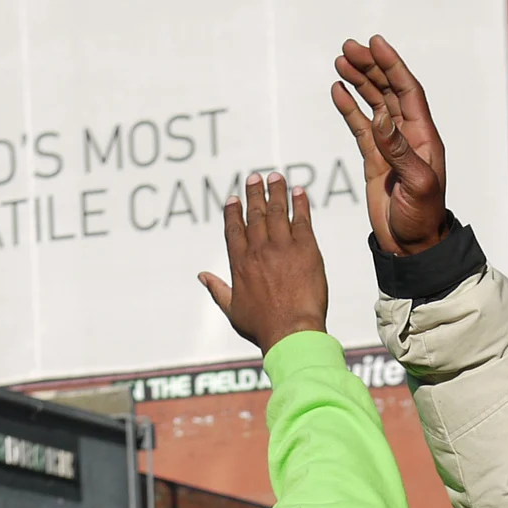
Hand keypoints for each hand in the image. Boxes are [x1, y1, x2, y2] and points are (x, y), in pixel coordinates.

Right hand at [198, 172, 328, 355]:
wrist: (291, 331)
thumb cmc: (263, 326)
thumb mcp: (233, 310)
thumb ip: (217, 289)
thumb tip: (202, 276)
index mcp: (240, 263)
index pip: (234, 229)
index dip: (234, 212)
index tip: (234, 198)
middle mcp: (259, 250)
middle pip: (255, 214)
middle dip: (254, 193)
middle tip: (255, 177)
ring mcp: (282, 247)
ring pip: (277, 211)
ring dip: (276, 191)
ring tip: (275, 177)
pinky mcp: (305, 249)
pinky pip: (302, 219)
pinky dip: (300, 203)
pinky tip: (299, 192)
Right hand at [331, 35, 449, 255]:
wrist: (412, 245)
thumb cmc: (422, 218)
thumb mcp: (416, 185)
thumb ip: (399, 152)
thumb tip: (380, 118)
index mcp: (423, 137)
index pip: (407, 91)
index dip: (392, 66)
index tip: (375, 44)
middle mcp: (407, 136)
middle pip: (388, 91)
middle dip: (369, 68)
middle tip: (347, 48)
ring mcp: (390, 146)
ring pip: (373, 104)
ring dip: (358, 82)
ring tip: (340, 62)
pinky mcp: (375, 159)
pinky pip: (360, 127)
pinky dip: (349, 109)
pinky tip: (337, 92)